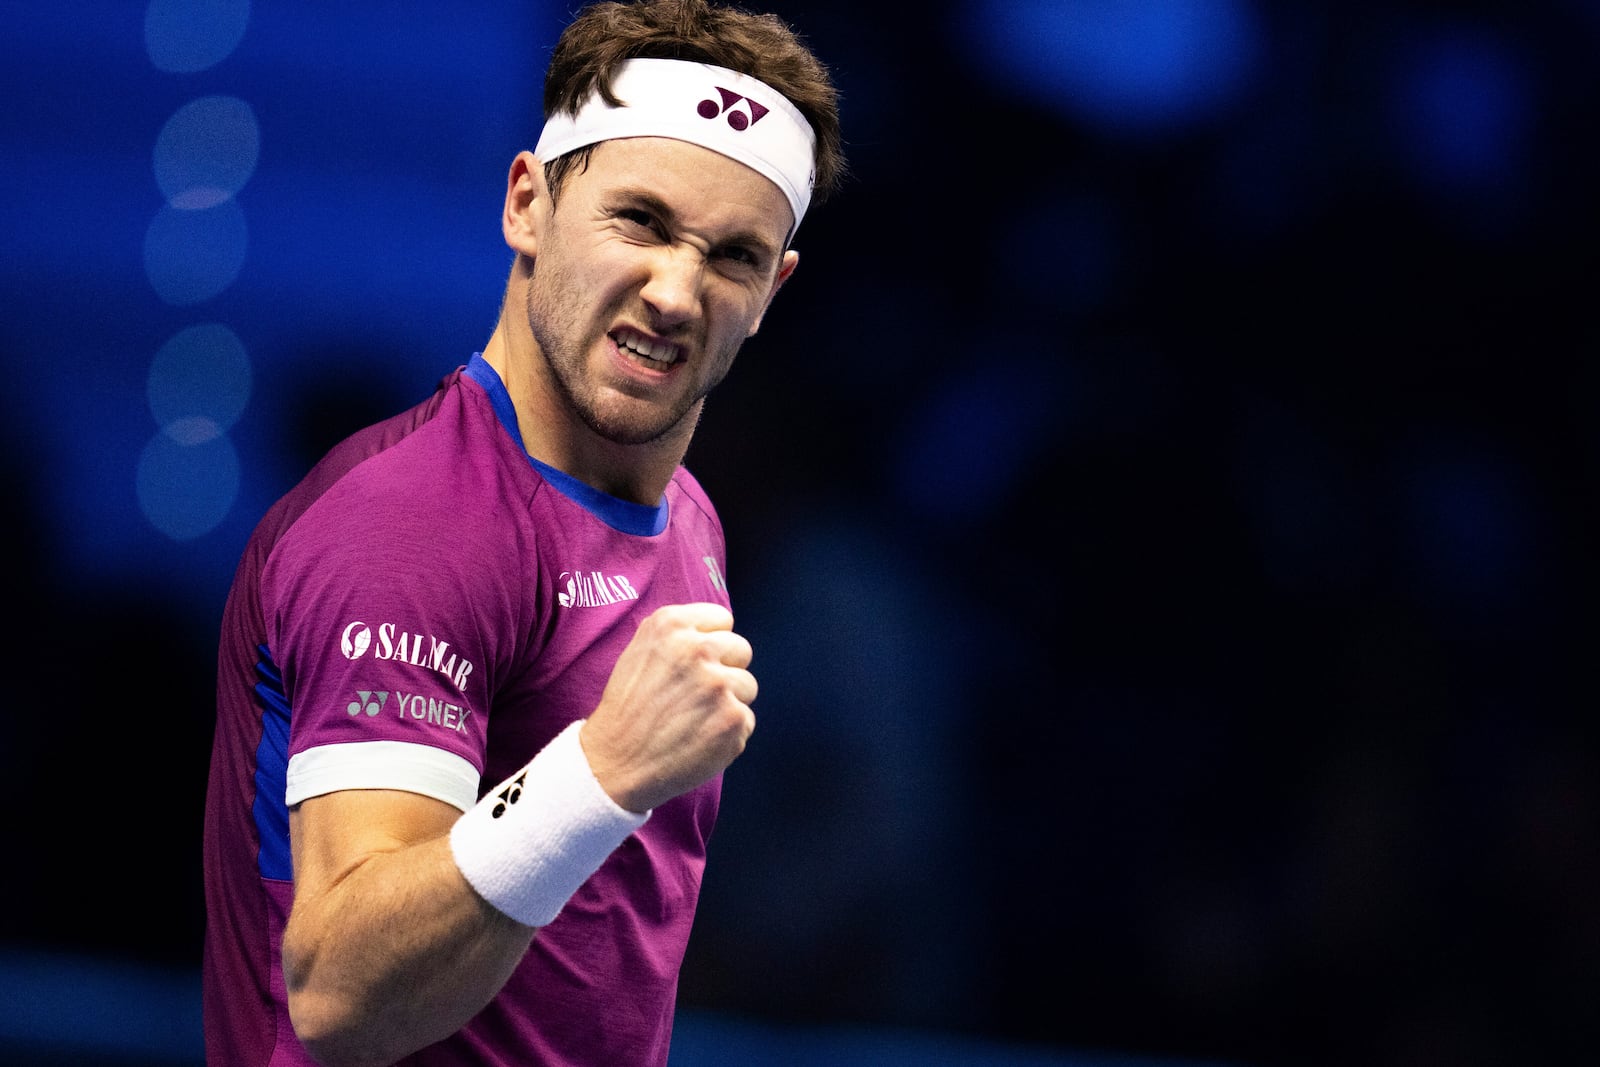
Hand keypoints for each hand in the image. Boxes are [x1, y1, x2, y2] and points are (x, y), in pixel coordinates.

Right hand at [579, 602, 756, 811]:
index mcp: (672, 625)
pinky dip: (729, 733)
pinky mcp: (733, 719)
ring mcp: (719, 684)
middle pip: (742, 650)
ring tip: (695, 719)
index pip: (722, 619)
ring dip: (728, 703)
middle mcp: (698, 649)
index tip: (697, 664)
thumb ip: (679, 635)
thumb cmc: (627, 709)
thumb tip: (716, 632)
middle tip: (697, 696)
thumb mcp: (639, 650)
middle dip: (726, 670)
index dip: (712, 643)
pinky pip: (747, 720)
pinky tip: (700, 739)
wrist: (615, 763)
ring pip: (747, 686)